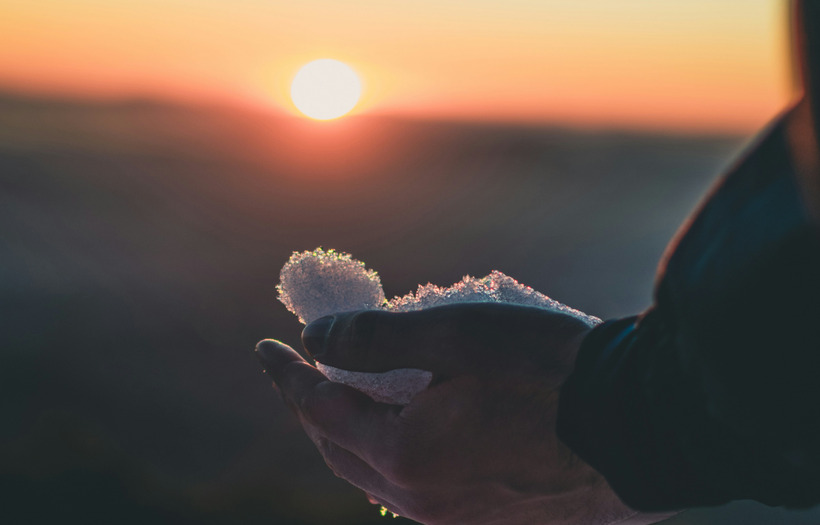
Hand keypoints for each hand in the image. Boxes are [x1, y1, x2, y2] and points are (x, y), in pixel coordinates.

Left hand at [256, 303, 667, 524]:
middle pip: (341, 449)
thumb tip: (315, 337)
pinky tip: (411, 428)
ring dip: (355, 431)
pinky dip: (396, 452)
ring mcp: (458, 517)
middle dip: (314, 407)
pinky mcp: (491, 520)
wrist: (647, 429)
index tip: (266, 346)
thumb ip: (376, 336)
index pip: (319, 409)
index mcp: (405, 453)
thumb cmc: (553, 372)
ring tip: (352, 393)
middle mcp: (423, 498)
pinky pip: (418, 488)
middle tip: (303, 370)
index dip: (286, 375)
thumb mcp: (458, 334)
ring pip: (378, 473)